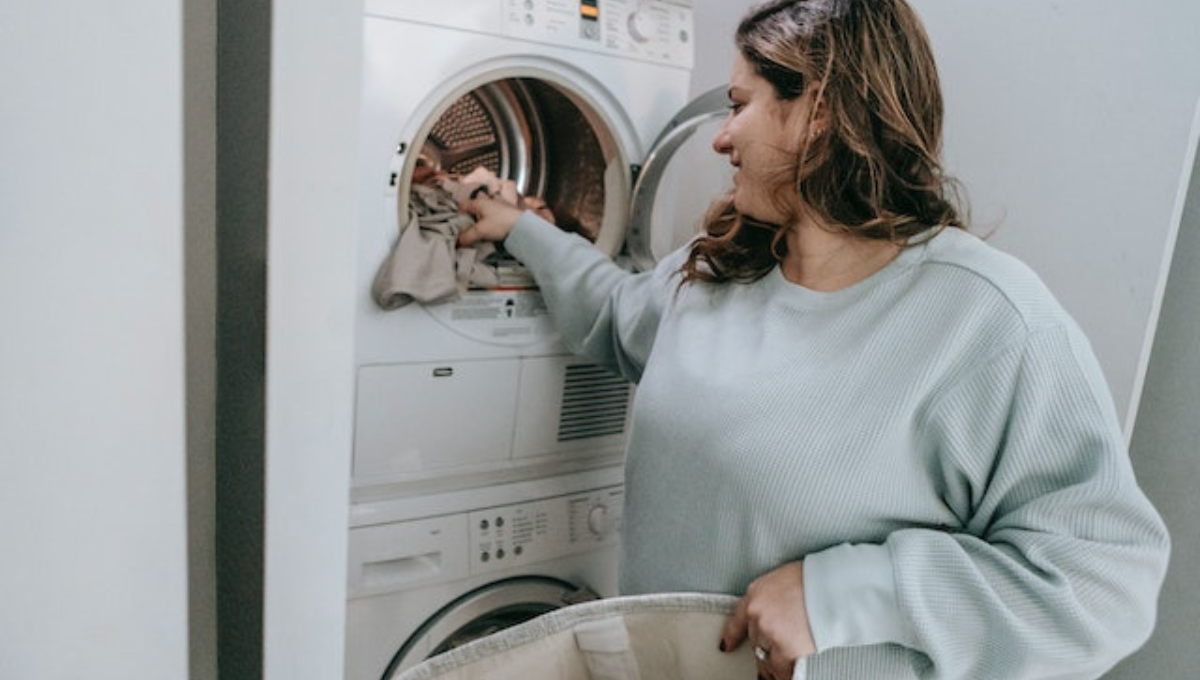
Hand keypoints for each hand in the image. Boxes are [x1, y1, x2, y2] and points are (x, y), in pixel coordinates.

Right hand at [456, 191, 523, 246]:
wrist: (523, 225)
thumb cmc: (501, 223)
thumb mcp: (481, 231)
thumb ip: (468, 236)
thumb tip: (457, 242)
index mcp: (479, 202)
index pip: (462, 205)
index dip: (456, 213)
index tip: (452, 222)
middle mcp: (487, 201)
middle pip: (472, 209)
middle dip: (467, 218)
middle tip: (461, 229)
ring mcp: (497, 206)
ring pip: (482, 212)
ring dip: (477, 220)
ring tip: (472, 231)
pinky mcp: (504, 213)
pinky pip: (490, 217)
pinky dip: (486, 222)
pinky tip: (486, 230)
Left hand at [719, 561, 815, 679]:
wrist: (835, 589)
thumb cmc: (816, 579)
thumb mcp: (784, 579)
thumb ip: (772, 598)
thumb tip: (774, 613)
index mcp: (756, 594)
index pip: (737, 620)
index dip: (732, 636)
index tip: (726, 646)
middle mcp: (757, 614)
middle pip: (755, 641)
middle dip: (765, 648)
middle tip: (774, 654)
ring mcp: (770, 633)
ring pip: (765, 659)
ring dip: (773, 665)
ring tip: (782, 668)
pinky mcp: (786, 650)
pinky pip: (781, 670)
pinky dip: (785, 673)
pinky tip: (790, 673)